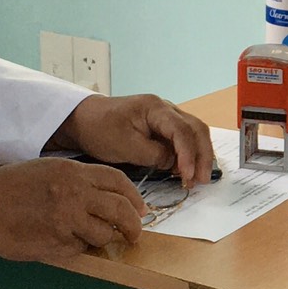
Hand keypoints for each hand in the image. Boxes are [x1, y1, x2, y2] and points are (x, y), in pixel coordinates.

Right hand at [0, 155, 148, 261]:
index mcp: (72, 172)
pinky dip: (76, 248)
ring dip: (102, 239)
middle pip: (121, 210)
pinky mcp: (57, 242)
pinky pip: (79, 249)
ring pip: (103, 234)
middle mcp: (74, 193)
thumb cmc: (8, 188)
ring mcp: (67, 219)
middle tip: (134, 234)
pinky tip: (60, 241)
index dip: (134, 197)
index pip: (118, 181)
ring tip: (90, 239)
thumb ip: (76, 181)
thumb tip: (105, 198)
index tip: (140, 209)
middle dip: (133, 225)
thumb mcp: (46, 170)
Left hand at [54, 91, 213, 187]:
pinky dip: (189, 156)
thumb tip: (175, 164)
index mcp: (155, 108)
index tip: (188, 175)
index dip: (189, 154)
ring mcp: (166, 118)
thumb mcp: (124, 145)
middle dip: (203, 156)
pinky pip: (184, 140)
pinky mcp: (163, 128)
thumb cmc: (100, 129)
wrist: (84, 120)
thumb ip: (153, 155)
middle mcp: (167, 109)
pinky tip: (186, 172)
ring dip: (199, 156)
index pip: (182, 130)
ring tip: (196, 180)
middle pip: (197, 129)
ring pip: (194, 134)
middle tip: (202, 180)